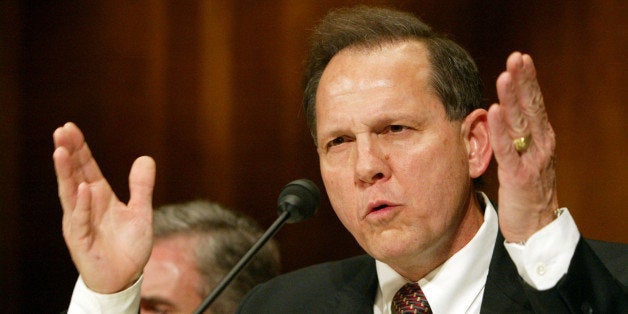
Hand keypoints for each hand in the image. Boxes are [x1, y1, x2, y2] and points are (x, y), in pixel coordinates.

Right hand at [53, 122, 155, 292]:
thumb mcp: (141, 212)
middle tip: (60, 131)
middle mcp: (86, 205)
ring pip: (70, 193)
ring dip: (66, 172)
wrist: (125, 277)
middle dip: (68, 153)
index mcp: (99, 196)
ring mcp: (80, 222)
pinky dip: (83, 204)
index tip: (70, 127)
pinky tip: (84, 187)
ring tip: (61, 151)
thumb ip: (142, 186)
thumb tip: (145, 158)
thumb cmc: (129, 246)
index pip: (86, 167)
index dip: (80, 148)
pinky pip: (81, 219)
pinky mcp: (81, 240)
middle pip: (74, 174)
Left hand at [488, 52, 558, 242]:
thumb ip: (515, 136)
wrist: (535, 228)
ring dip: (512, 99)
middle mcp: (540, 145)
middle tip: (516, 58)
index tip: (520, 59)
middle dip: (523, 81)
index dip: (527, 81)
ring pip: (521, 124)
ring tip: (505, 76)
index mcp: (541, 139)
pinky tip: (493, 111)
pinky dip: (500, 130)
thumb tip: (499, 111)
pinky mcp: (519, 176)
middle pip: (531, 107)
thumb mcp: (523, 157)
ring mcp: (532, 160)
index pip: (534, 104)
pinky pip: (508, 150)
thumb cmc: (526, 191)